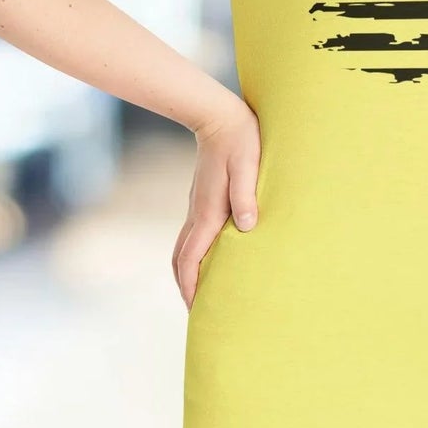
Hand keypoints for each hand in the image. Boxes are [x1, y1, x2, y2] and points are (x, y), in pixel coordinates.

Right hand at [173, 96, 261, 310]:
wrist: (219, 116)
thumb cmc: (241, 140)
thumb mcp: (247, 166)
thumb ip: (245, 195)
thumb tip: (247, 227)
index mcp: (208, 210)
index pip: (191, 257)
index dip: (191, 284)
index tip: (195, 308)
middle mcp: (198, 213)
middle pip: (180, 258)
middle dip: (185, 286)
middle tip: (197, 311)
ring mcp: (197, 206)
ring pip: (183, 247)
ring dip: (187, 272)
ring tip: (200, 292)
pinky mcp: (202, 200)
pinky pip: (192, 236)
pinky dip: (193, 255)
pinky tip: (209, 260)